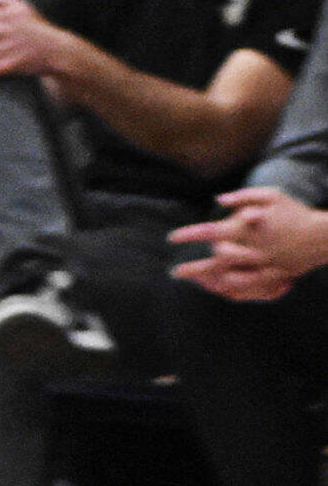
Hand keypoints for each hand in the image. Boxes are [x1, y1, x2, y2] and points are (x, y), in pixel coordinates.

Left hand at [170, 188, 327, 299]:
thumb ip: (243, 196)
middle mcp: (249, 250)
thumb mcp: (272, 195)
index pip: (210, 232)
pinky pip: (243, 289)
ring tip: (192, 279)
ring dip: (206, 280)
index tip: (172, 237)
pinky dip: (226, 289)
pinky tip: (215, 288)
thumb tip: (218, 200)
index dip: (189, 235)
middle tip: (175, 272)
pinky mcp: (268, 278)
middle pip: (212, 263)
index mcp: (246, 229)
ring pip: (225, 279)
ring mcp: (259, 267)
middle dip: (192, 269)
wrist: (320, 237)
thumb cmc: (295, 213)